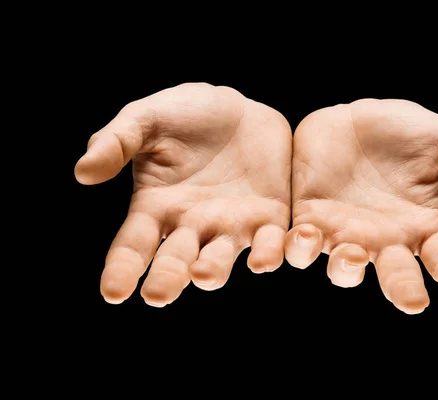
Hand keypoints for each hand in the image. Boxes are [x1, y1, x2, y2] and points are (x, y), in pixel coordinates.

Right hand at [75, 83, 291, 306]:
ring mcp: (230, 225)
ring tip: (206, 275)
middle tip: (158, 296)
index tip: (113, 293)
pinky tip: (265, 261)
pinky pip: (271, 242)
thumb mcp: (146, 119)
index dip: (122, 270)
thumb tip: (83, 172)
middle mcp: (191, 225)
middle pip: (175, 261)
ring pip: (221, 258)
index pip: (133, 246)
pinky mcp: (268, 217)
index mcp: (155, 207)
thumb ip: (116, 142)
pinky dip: (271, 253)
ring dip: (214, 270)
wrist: (238, 108)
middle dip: (168, 279)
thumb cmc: (184, 115)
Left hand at [285, 99, 437, 313]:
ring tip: (353, 253)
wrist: (354, 117)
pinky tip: (305, 234)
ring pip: (345, 269)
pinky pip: (301, 246)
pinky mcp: (311, 220)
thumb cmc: (406, 132)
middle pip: (396, 277)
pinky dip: (299, 248)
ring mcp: (347, 234)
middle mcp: (386, 240)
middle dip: (403, 290)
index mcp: (424, 226)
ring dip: (347, 269)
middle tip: (413, 302)